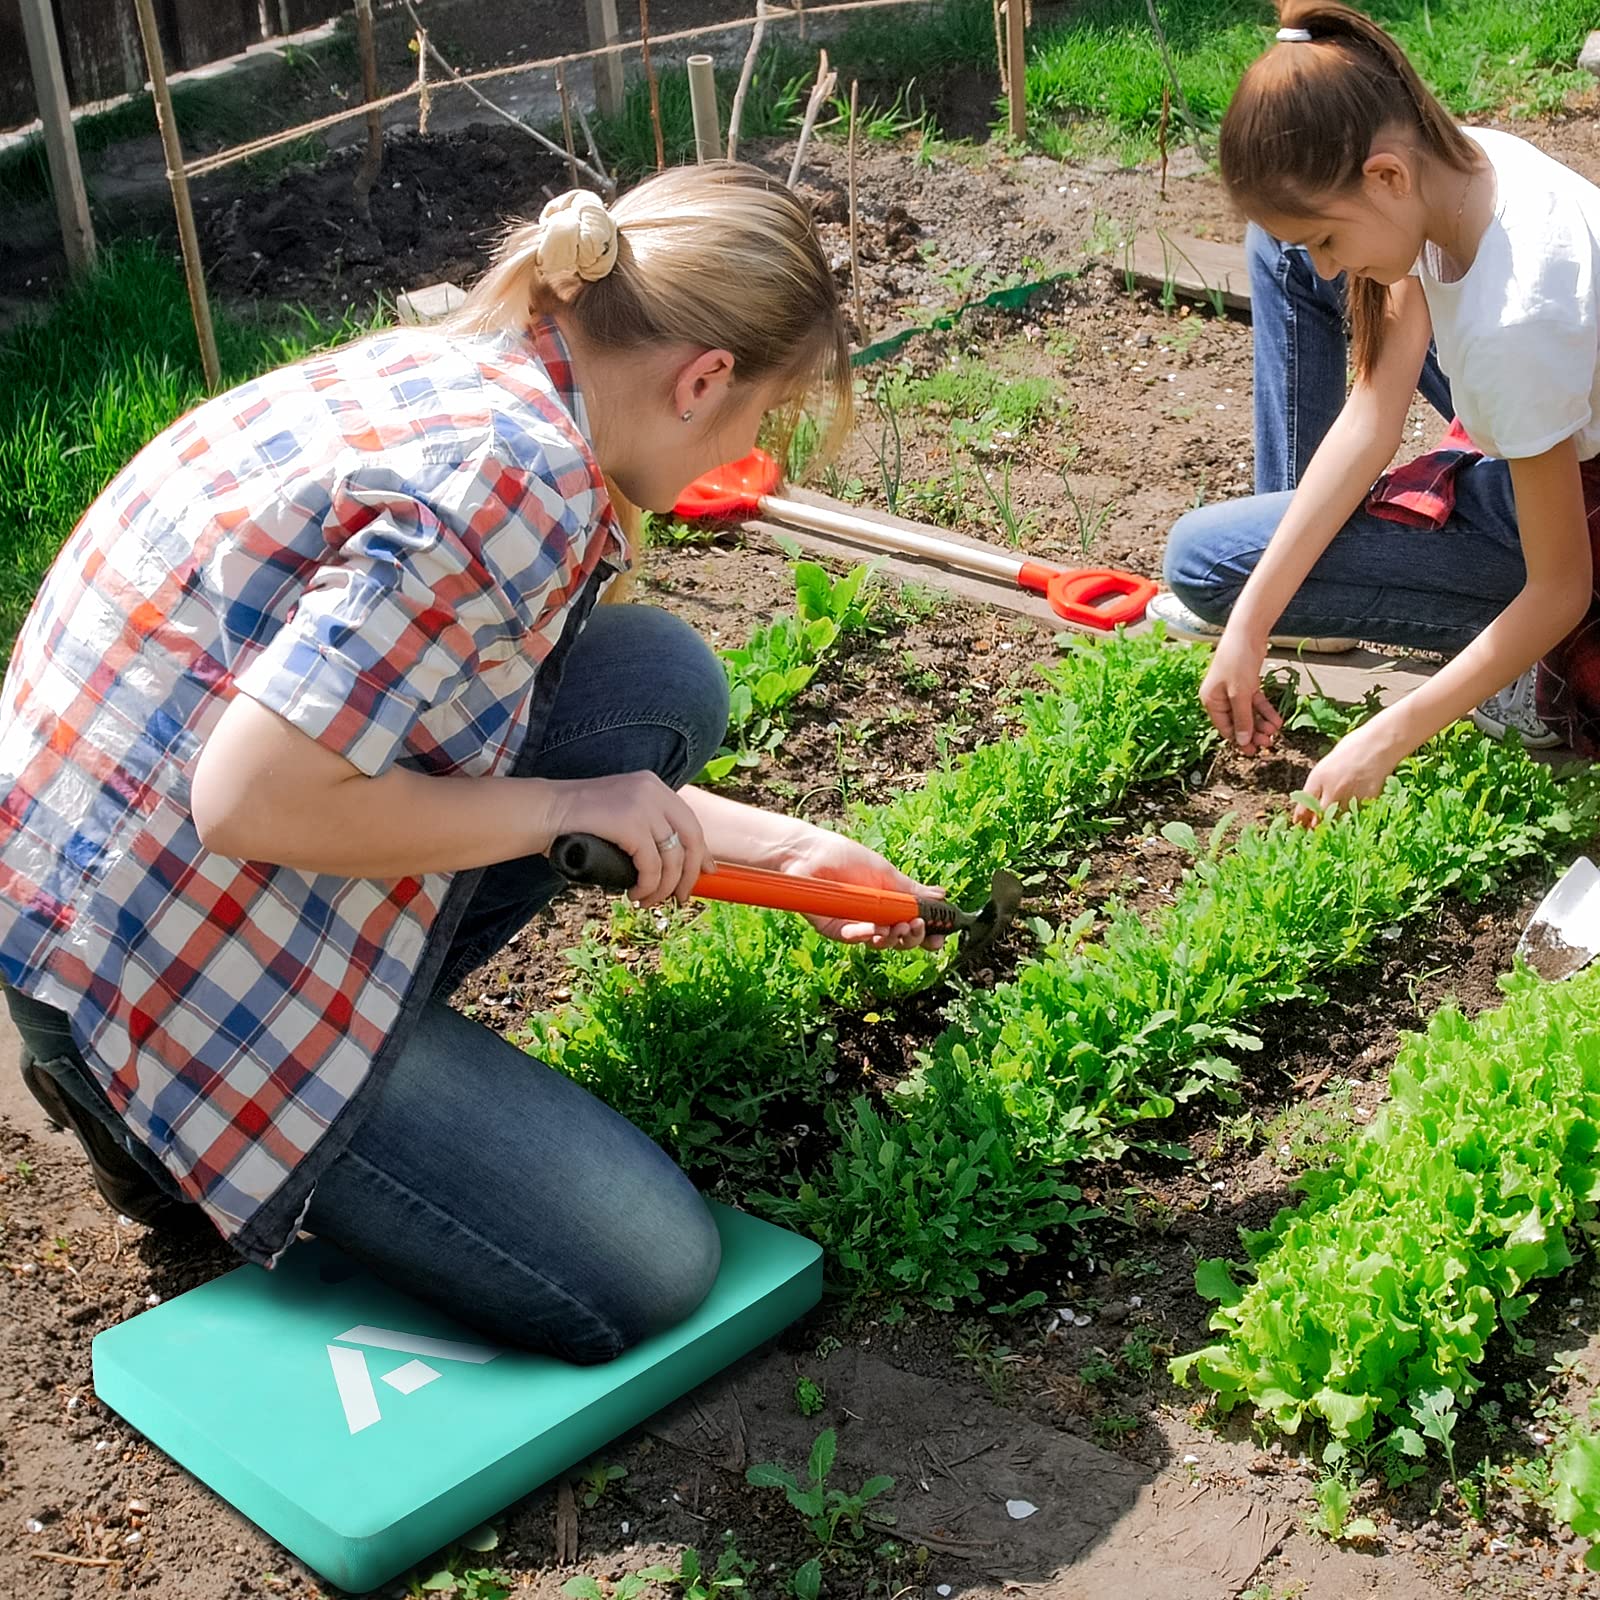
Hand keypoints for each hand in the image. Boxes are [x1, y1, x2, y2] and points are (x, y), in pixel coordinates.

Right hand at [543, 772, 712, 906]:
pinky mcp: (630, 823)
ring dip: (664, 888)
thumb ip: (642, 828)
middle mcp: (653, 790)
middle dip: (689, 875)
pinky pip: (652, 865)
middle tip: (680, 898)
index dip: (702, 852)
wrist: (542, 812)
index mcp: (653, 785)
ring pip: (673, 858)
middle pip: (692, 839)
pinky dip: (648, 886)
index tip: (706, 873)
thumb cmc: (575, 822)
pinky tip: (635, 893)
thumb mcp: (618, 815)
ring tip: (648, 901)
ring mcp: (643, 804)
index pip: (690, 821)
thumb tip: (668, 862)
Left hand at [777, 823, 946, 949]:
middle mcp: (873, 917)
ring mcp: (854, 925)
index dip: (927, 934)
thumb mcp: (885, 872)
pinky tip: (874, 928)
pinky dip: (866, 935)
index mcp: (888, 903)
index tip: (939, 937)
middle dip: (913, 937)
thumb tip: (941, 895)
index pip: (912, 925)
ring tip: (898, 926)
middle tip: (916, 925)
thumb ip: (911, 889)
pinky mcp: (834, 929)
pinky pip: (854, 938)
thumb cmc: (844, 857)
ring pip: (880, 943)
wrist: (810, 853)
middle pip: (900, 940)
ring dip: (893, 938)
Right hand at [1200, 628, 1280, 754]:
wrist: (1246, 634)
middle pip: (1238, 722)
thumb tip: (1243, 740)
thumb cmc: (1237, 662)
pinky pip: (1256, 703)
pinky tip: (1277, 720)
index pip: (1224, 727)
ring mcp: (1234, 691)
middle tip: (1268, 744)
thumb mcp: (1240, 694)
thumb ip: (1242, 718)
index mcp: (1211, 701)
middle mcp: (1221, 698)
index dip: (1238, 740)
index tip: (1252, 752)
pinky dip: (1266, 711)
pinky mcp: (1247, 684)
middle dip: (1253, 733)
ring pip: (1249, 713)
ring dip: (1262, 723)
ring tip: (1275, 731)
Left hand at [1293, 723, 1400, 824]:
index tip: (1299, 824)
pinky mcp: (1367, 800)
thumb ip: (1318, 783)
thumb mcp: (1328, 763)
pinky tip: (1351, 818)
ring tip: (1332, 827)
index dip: (1300, 819)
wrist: (1380, 743)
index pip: (1303, 806)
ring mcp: (1350, 796)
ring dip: (1333, 824)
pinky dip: (1351, 818)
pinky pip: (1355, 815)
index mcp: (1318, 778)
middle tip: (1315, 829)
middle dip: (1315, 825)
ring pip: (1337, 820)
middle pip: (1319, 817)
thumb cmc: (1353, 747)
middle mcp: (1332, 789)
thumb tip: (1310, 801)